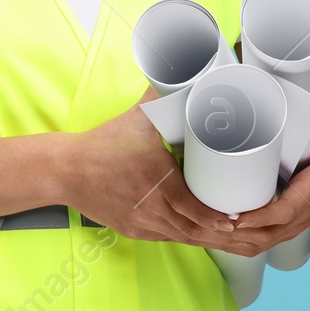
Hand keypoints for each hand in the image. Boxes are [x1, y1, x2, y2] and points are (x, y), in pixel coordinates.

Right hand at [61, 84, 245, 249]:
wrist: (66, 171)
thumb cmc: (103, 145)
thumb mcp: (137, 119)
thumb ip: (163, 97)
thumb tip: (187, 72)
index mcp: (157, 182)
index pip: (194, 209)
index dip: (217, 219)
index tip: (236, 218)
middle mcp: (151, 209)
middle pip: (192, 230)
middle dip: (218, 232)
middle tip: (242, 227)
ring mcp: (141, 223)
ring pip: (180, 237)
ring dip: (203, 237)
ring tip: (227, 234)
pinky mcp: (132, 230)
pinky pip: (164, 238)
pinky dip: (184, 237)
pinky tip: (198, 233)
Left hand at [211, 90, 309, 256]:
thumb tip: (298, 63)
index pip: (289, 209)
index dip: (262, 217)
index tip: (237, 217)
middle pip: (272, 231)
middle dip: (240, 233)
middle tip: (207, 224)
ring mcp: (303, 220)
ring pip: (269, 240)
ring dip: (239, 241)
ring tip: (207, 231)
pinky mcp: (296, 224)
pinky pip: (271, 239)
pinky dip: (248, 242)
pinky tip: (223, 240)